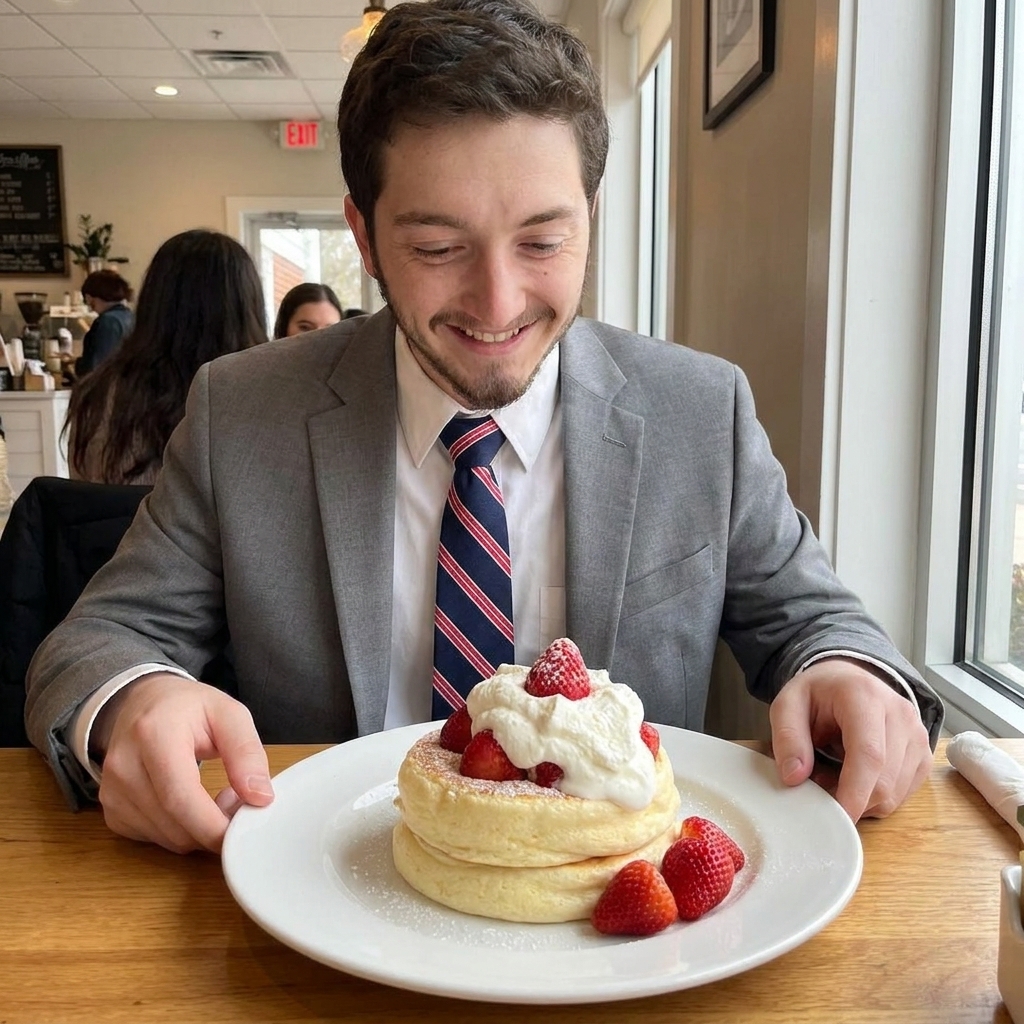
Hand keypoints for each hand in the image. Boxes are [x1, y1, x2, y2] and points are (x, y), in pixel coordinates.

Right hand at [92, 673, 273, 853]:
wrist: (141, 702)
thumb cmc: (188, 707)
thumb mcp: (229, 714)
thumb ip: (247, 753)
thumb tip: (260, 797)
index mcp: (154, 734)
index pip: (180, 797)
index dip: (214, 825)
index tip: (244, 829)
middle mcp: (124, 765)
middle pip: (174, 824)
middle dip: (213, 828)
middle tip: (236, 802)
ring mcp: (112, 792)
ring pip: (166, 838)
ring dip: (198, 831)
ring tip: (213, 798)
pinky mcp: (111, 810)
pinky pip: (152, 839)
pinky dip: (178, 832)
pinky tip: (189, 806)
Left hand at [769, 657, 931, 820]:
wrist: (848, 679)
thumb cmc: (818, 693)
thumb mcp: (787, 704)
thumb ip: (787, 737)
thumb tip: (794, 777)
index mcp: (865, 697)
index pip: (869, 754)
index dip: (854, 791)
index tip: (835, 816)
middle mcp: (901, 715)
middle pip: (884, 780)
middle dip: (850, 799)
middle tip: (819, 785)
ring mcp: (918, 736)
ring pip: (895, 794)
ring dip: (862, 800)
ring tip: (835, 775)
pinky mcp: (923, 755)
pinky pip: (902, 795)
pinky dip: (876, 798)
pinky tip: (856, 778)